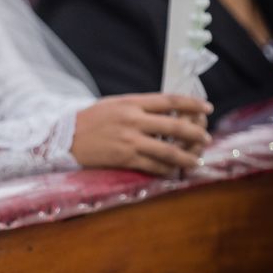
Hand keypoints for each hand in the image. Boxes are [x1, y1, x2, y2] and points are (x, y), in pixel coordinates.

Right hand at [72, 94, 212, 175]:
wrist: (66, 137)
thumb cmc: (91, 119)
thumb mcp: (114, 104)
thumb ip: (139, 106)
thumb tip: (168, 111)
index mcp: (131, 103)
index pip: (169, 101)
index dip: (192, 103)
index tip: (207, 107)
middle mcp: (133, 120)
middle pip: (175, 126)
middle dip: (195, 133)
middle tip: (206, 137)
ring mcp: (130, 141)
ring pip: (168, 150)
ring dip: (187, 156)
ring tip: (196, 160)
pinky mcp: (125, 158)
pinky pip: (154, 166)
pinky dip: (167, 170)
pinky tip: (174, 171)